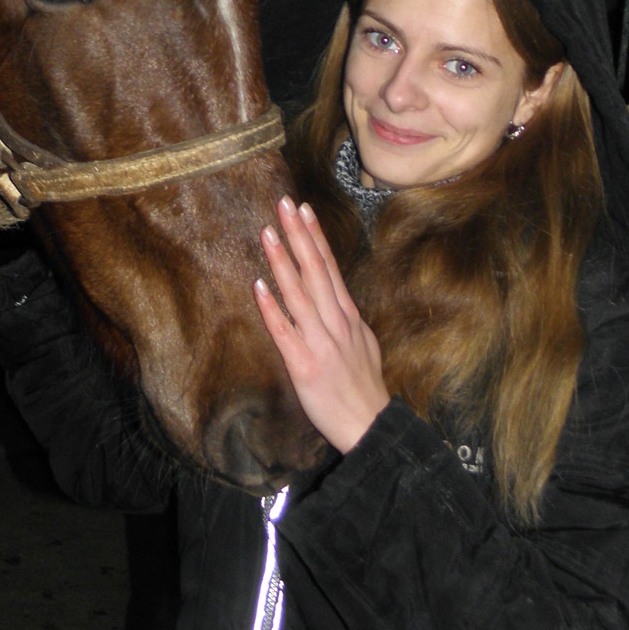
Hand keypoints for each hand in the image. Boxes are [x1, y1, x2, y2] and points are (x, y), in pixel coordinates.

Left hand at [254, 197, 389, 454]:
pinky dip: (272, 307)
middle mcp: (334, 322)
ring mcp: (320, 341)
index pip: (329, 266)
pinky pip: (284, 331)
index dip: (315, 236)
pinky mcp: (303, 364)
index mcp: (347, 315)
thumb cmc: (364, 387)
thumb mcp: (363, 342)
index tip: (304, 209)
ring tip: (267, 233)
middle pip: (315, 270)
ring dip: (282, 261)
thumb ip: (344, 318)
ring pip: (299, 293)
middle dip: (299, 235)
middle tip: (284, 204)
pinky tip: (258, 286)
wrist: (370, 426)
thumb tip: (333, 297)